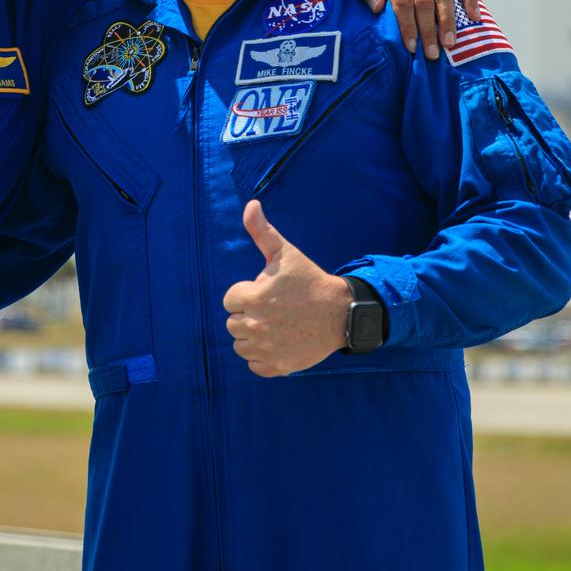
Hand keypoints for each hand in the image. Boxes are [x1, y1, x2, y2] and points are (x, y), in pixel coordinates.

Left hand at [221, 200, 351, 377]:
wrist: (341, 312)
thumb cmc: (310, 280)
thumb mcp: (286, 253)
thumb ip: (262, 231)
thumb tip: (250, 204)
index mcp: (254, 297)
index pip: (230, 299)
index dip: (247, 292)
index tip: (267, 291)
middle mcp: (257, 325)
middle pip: (233, 323)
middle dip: (249, 313)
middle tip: (274, 308)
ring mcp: (267, 349)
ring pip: (240, 345)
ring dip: (252, 336)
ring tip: (275, 324)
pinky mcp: (277, 366)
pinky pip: (254, 364)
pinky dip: (262, 356)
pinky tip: (278, 342)